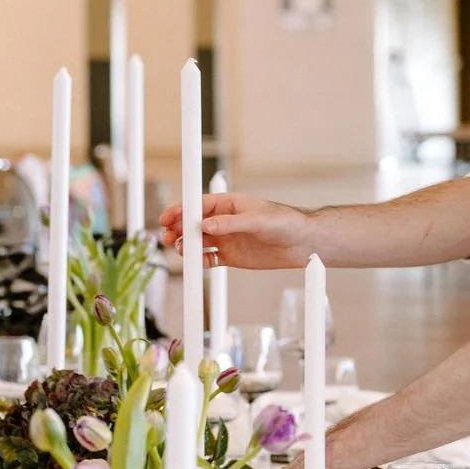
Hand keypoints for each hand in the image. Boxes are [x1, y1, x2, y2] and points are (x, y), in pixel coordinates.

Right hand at [159, 192, 311, 270]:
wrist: (302, 243)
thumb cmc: (285, 222)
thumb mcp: (258, 220)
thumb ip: (231, 223)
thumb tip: (206, 226)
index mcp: (230, 204)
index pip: (199, 205)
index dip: (181, 210)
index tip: (167, 217)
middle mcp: (225, 221)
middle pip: (194, 224)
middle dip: (178, 229)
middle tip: (167, 237)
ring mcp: (227, 239)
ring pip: (198, 241)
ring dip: (186, 245)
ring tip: (180, 251)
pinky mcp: (232, 256)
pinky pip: (209, 258)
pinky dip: (199, 261)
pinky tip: (195, 263)